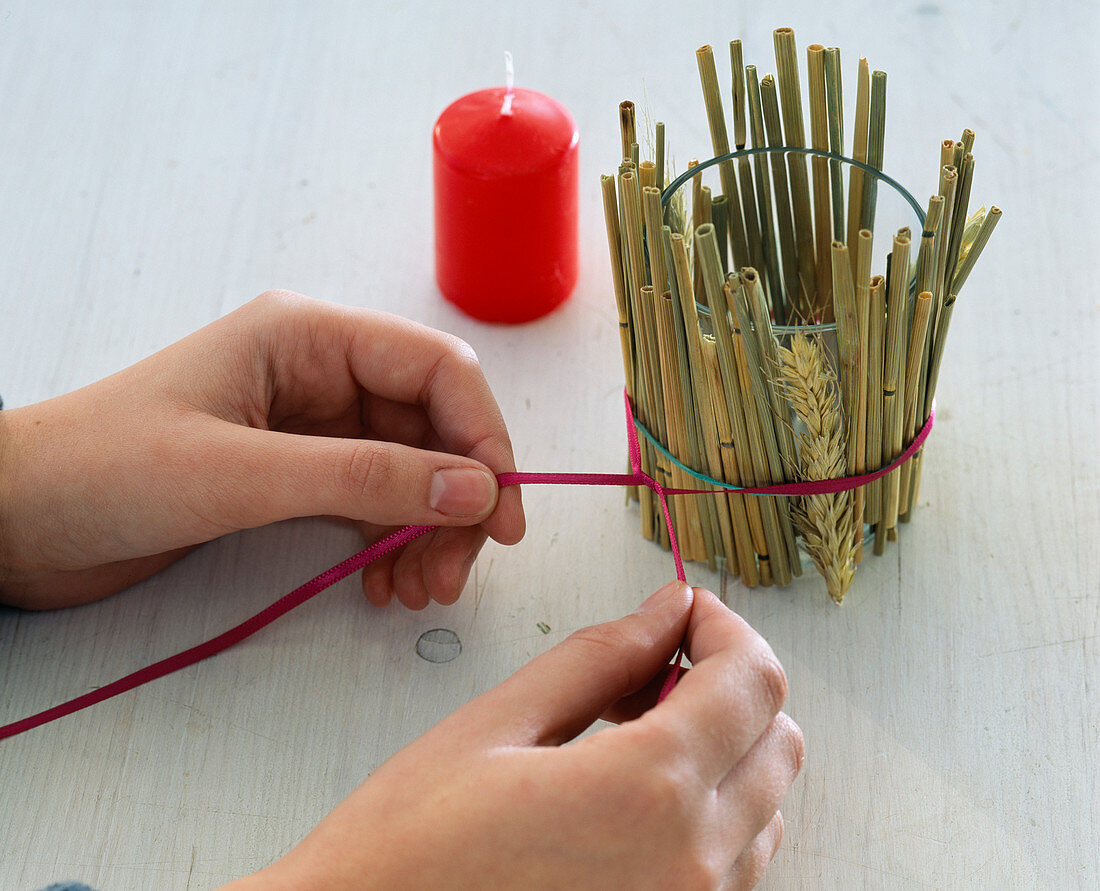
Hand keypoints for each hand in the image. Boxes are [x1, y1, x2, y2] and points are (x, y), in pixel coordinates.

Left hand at [0, 290, 523, 608]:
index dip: (482, 437)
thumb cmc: (104, 471)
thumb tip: (474, 489)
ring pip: (409, 470)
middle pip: (431, 427)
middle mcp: (319, 372)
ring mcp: (309, 425)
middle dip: (454, 499)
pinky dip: (392, 543)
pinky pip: (372, 501)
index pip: (435, 370)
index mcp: (307, 337)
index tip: (500, 513)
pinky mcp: (294, 474)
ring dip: (428, 530)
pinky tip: (387, 584)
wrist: (16, 520)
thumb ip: (362, 478)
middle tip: (456, 571)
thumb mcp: (239, 474)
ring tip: (421, 591)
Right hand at [227, 584, 803, 890]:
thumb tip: (666, 612)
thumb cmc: (404, 852)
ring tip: (628, 732)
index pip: (752, 680)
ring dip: (721, 747)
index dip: (727, 627)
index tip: (687, 614)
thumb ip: (598, 659)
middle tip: (649, 669)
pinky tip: (631, 793)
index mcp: (646, 792)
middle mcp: (689, 865)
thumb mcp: (495, 727)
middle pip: (779, 740)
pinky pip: (734, 862)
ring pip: (766, 803)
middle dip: (728, 684)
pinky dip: (707, 809)